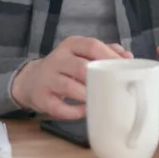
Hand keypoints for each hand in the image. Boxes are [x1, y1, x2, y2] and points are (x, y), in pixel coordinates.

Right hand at [10, 36, 131, 118]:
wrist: (30, 80)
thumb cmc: (65, 67)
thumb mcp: (81, 53)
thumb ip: (104, 52)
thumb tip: (128, 57)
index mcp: (71, 45)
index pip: (92, 45)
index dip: (109, 56)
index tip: (124, 67)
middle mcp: (57, 59)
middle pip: (81, 66)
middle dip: (98, 78)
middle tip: (113, 87)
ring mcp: (47, 79)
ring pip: (69, 87)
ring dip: (87, 95)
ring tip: (100, 101)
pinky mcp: (41, 98)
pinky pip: (59, 107)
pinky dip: (74, 112)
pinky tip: (85, 112)